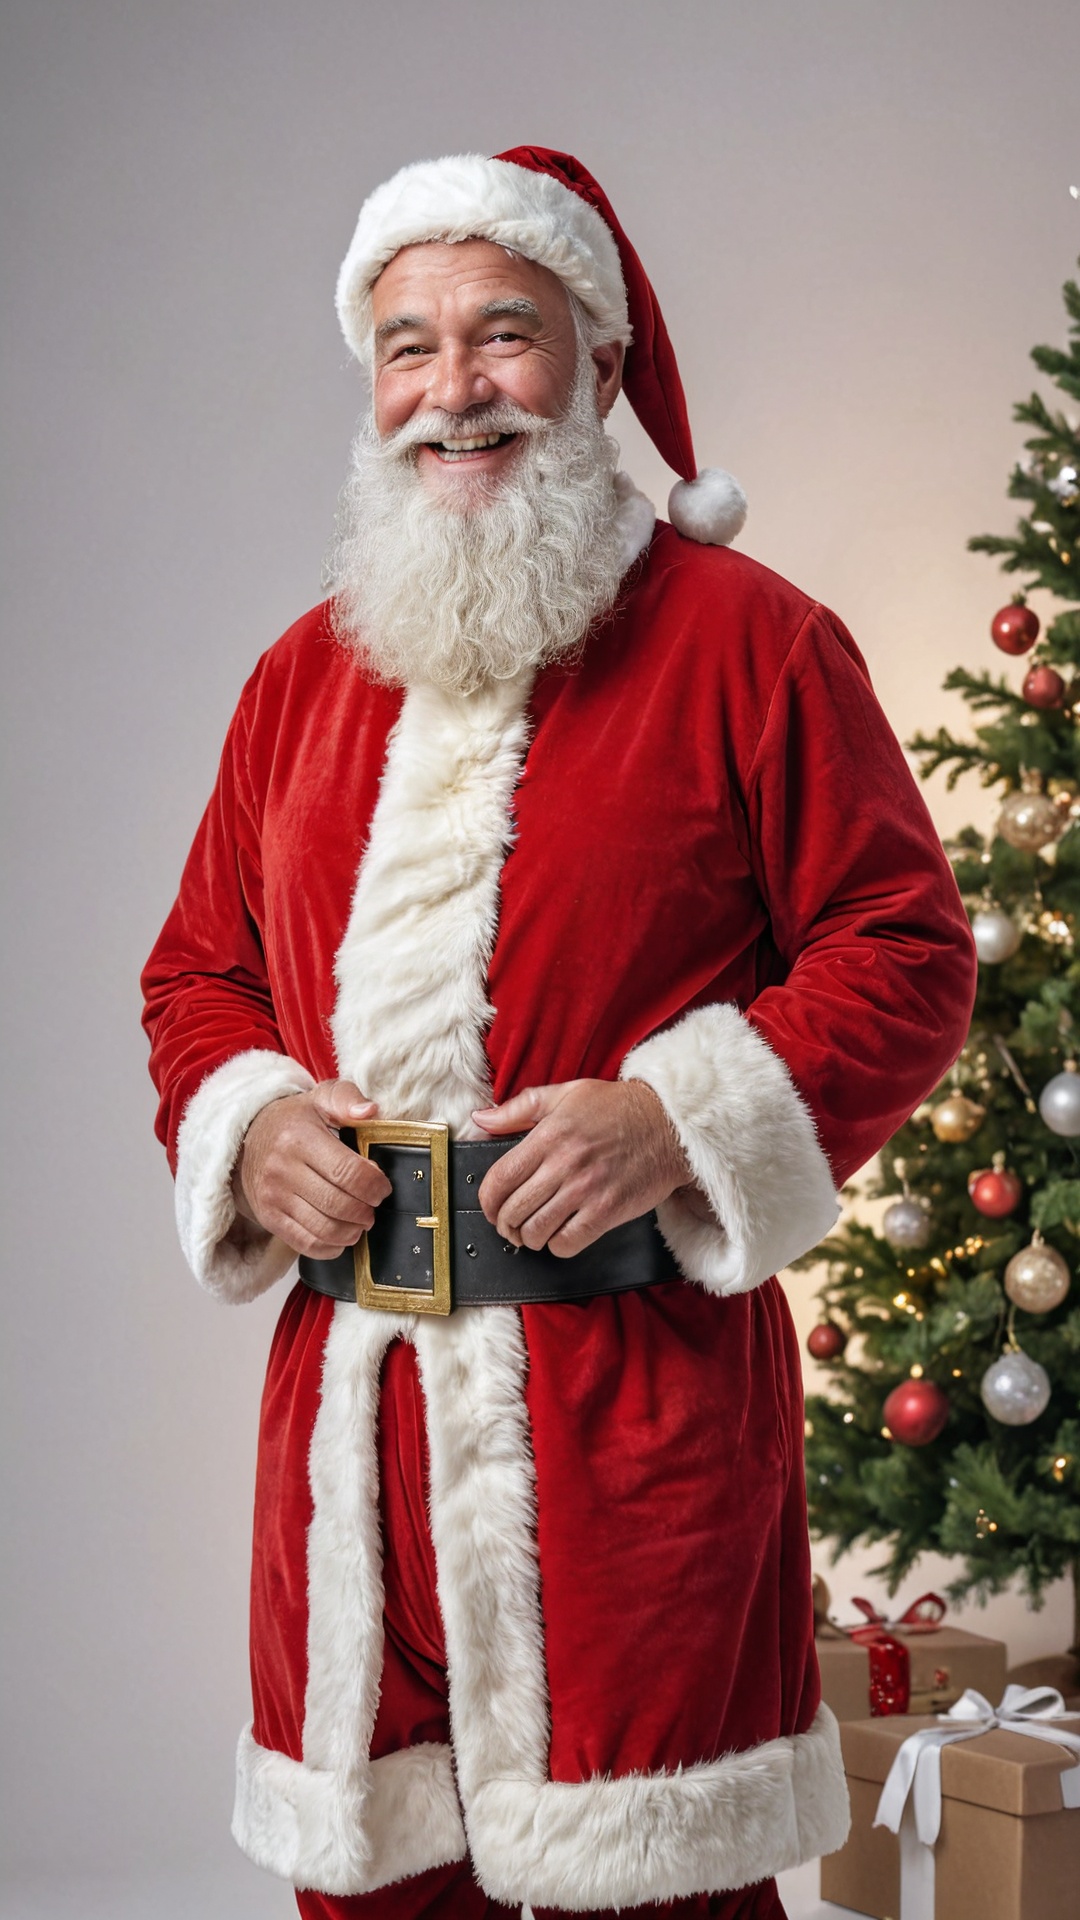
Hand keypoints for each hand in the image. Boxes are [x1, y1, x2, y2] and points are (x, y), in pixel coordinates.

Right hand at [232, 1080, 391, 1258]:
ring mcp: (273, 1197)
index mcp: (299, 1138)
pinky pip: (306, 1244)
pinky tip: (343, 1236)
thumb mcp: (320, 1099)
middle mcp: (282, 1170)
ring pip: (325, 1229)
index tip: (383, 1187)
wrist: (247, 1138)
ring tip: (361, 1221)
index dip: (374, 1185)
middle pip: (339, 1205)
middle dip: (367, 1210)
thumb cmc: (294, 1120)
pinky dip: (331, 1247)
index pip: (347, 1172)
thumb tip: (371, 1111)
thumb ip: (348, 1099)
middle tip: (373, 1205)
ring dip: (352, 1231)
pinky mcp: (269, 1218)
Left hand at [472, 1078, 692, 1256]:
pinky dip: (557, 1246)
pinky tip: (561, 1236)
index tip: (490, 1208)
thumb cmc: (618, 1108)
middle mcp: (564, 1164)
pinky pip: (567, 1243)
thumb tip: (481, 1119)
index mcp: (548, 1136)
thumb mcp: (566, 1094)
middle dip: (505, 1224)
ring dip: (529, 1238)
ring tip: (534, 1232)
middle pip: (513, 1210)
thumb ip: (519, 1108)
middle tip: (510, 1226)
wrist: (670, 1124)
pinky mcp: (607, 1211)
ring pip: (536, 1231)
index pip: (499, 1179)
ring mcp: (586, 1189)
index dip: (486, 1202)